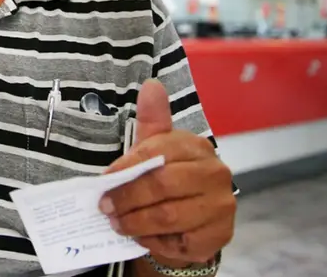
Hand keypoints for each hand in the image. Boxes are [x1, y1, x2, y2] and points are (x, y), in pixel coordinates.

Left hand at [100, 79, 235, 265]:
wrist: (191, 221)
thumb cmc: (169, 180)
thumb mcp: (157, 148)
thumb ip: (152, 121)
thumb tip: (151, 85)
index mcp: (197, 147)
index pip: (159, 152)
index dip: (128, 166)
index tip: (105, 178)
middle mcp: (215, 173)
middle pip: (163, 185)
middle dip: (127, 197)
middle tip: (105, 206)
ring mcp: (221, 205)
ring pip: (169, 216)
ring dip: (136, 222)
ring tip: (117, 223)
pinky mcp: (220, 235)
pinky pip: (180, 241)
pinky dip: (155, 241)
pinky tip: (142, 237)